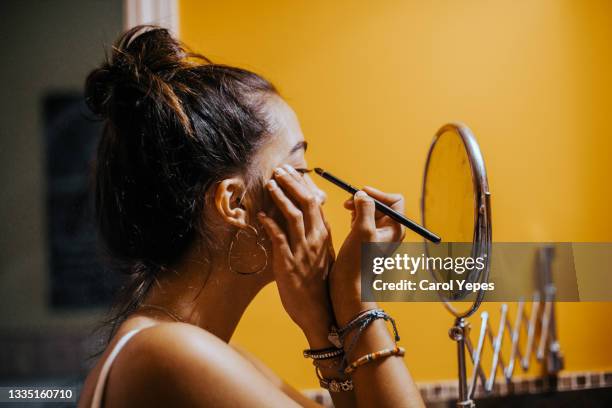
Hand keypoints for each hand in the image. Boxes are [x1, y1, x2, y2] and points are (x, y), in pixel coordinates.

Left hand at [257, 165, 334, 346]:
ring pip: (294, 215)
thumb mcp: (324, 258)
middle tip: (280, 170)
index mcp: (324, 237)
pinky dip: (270, 224)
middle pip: (307, 202)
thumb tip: (306, 222)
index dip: (303, 185)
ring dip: (281, 196)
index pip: (316, 203)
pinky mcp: (288, 263)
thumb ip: (316, 239)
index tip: (293, 172)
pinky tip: (261, 215)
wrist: (320, 313)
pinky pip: (279, 238)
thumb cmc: (320, 286)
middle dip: (292, 183)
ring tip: (271, 183)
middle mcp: (316, 240)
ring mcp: (303, 251)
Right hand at [330, 187, 404, 325]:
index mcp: (396, 229)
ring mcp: (379, 237)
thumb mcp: (362, 230)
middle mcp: (391, 232)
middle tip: (347, 204)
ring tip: (349, 219)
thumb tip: (362, 194)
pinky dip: (356, 219)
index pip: (394, 201)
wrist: (349, 286)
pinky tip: (349, 227)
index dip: (378, 194)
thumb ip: (365, 208)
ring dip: (358, 210)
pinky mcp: (367, 240)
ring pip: (371, 212)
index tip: (360, 194)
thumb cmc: (358, 261)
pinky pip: (364, 221)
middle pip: (381, 204)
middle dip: (365, 201)